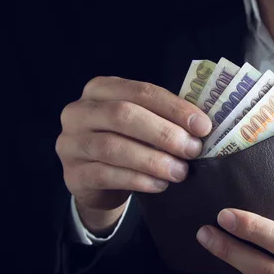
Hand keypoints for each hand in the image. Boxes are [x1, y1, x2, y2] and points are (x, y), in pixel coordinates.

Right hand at [56, 76, 210, 233]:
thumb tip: (202, 127)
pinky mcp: (72, 174)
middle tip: (192, 150)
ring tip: (180, 172)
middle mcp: (79, 111)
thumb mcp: (144, 124)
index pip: (141, 92)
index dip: (174, 108)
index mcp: (101, 89)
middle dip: (164, 133)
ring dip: (153, 160)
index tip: (203, 126)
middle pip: (124, 115)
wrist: (99, 183)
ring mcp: (71, 142)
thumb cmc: (128, 143)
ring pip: (113, 147)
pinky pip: (105, 175)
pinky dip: (138, 180)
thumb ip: (165, 119)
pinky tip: (160, 184)